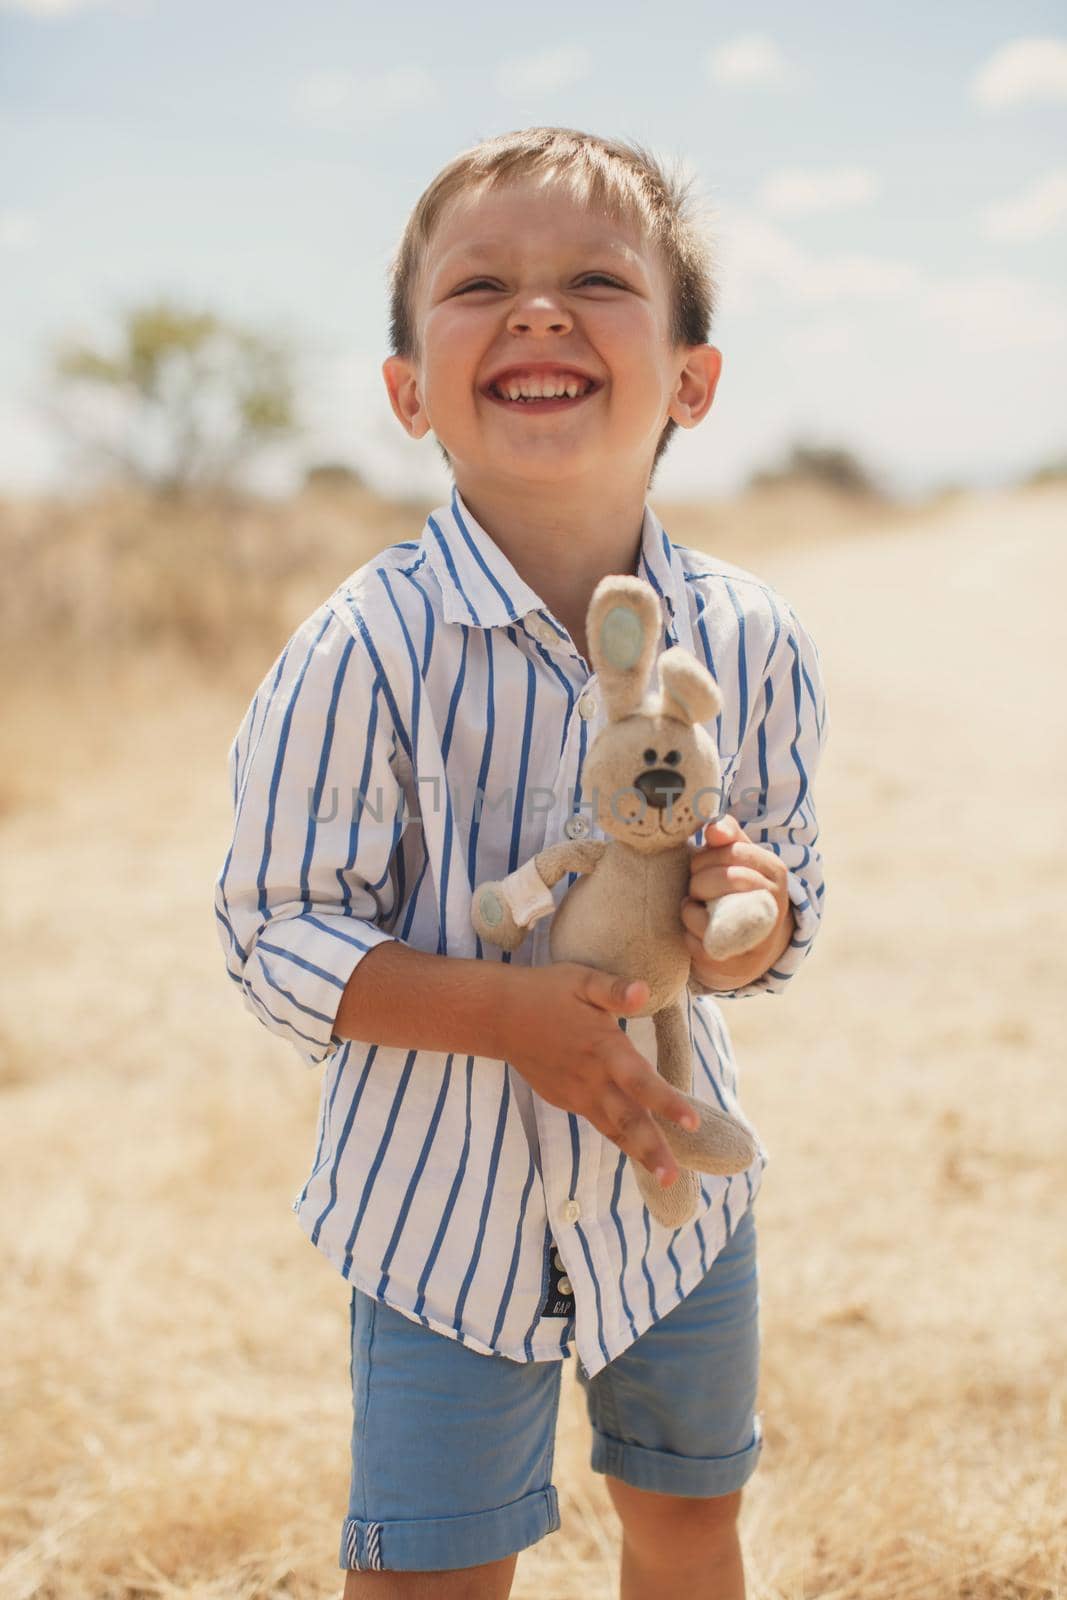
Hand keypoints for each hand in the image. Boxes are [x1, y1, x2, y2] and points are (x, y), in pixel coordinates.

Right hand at [498, 964, 700, 1188]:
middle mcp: (592, 1079)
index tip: (692, 1123)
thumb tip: (645, 990)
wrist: (499, 1016)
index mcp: (603, 1048)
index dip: (667, 1102)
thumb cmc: (545, 992)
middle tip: (672, 1177)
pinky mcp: (565, 1100)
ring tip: (663, 1177)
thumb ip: (615, 989)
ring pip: (613, 1129)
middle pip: (626, 1119)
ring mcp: (577, 1094)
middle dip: (652, 1149)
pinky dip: (619, 1139)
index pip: (640, 1081)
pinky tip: (637, 1150)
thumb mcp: (581, 980)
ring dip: (638, 1153)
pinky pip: (598, 1122)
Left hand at [683, 815, 792, 989]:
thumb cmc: (736, 890)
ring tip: (695, 906)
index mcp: (775, 872)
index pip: (735, 852)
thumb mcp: (738, 858)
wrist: (752, 946)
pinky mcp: (735, 964)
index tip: (698, 864)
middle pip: (726, 879)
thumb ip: (726, 834)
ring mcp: (757, 938)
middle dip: (698, 880)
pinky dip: (688, 933)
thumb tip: (713, 828)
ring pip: (706, 914)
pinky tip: (697, 929)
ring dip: (689, 908)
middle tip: (694, 885)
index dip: (706, 857)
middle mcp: (774, 905)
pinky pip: (697, 942)